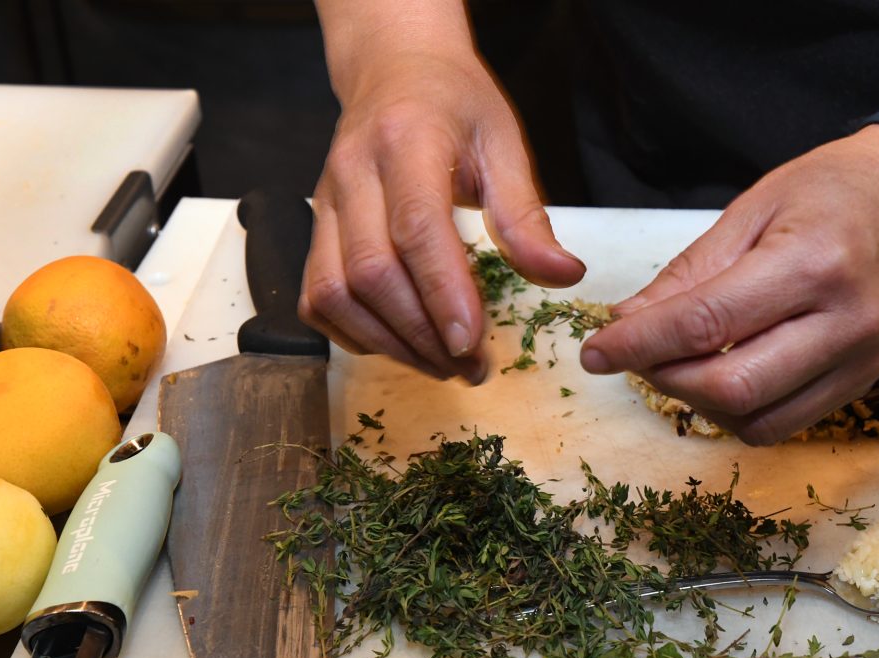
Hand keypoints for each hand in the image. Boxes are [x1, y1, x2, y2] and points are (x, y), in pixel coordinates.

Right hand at [299, 46, 584, 382]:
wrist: (395, 69)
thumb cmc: (455, 104)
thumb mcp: (504, 143)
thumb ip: (527, 214)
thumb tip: (564, 275)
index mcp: (408, 141)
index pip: (416, 228)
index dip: (442, 293)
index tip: (471, 343)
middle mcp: (354, 172)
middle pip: (371, 273)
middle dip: (421, 335)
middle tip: (470, 368)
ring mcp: (325, 202)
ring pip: (334, 293)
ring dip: (388, 344)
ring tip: (440, 365)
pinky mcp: (314, 228)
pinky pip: (316, 297)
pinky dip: (353, 334)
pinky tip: (398, 344)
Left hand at [580, 126, 878, 444]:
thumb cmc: (832, 189)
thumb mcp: (750, 209)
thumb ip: (688, 274)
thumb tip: (626, 324)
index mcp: (812, 264)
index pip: (706, 324)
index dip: (639, 344)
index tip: (596, 352)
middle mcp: (844, 322)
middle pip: (731, 387)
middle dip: (665, 377)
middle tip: (637, 353)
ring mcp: (861, 360)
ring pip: (755, 420)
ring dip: (698, 402)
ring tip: (679, 361)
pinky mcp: (864, 381)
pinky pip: (784, 423)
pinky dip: (737, 411)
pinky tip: (721, 373)